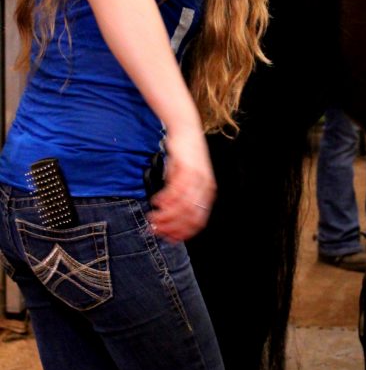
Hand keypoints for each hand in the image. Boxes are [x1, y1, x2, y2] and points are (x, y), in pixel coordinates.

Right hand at [148, 124, 215, 241]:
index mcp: (207, 192)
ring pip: (181, 206)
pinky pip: (175, 191)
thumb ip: (181, 195)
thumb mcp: (186, 178)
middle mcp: (204, 188)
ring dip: (165, 215)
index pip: (198, 220)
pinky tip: (155, 202)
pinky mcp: (187, 169)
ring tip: (153, 217)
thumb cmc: (186, 155)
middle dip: (171, 227)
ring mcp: (197, 179)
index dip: (183, 232)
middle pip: (189, 217)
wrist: (187, 131)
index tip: (170, 238)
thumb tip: (168, 213)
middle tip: (157, 229)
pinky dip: (164, 200)